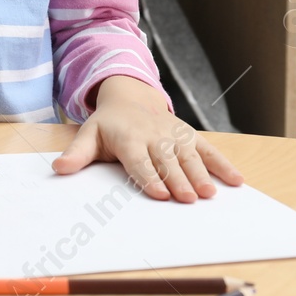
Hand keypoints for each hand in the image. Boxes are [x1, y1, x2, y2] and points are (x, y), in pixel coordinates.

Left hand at [52, 75, 243, 201]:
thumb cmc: (108, 125)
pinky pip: (208, 149)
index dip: (149, 177)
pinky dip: (223, 163)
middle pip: (167, 160)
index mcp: (128, 138)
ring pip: (189, 155)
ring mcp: (174, 134)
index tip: (159, 194)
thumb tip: (58, 169)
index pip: (139, 160)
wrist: (129, 96)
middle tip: (188, 199)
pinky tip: (237, 180)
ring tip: (210, 194)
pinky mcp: (189, 135)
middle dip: (178, 179)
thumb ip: (77, 154)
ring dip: (201, 174)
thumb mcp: (88, 135)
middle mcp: (154, 136)